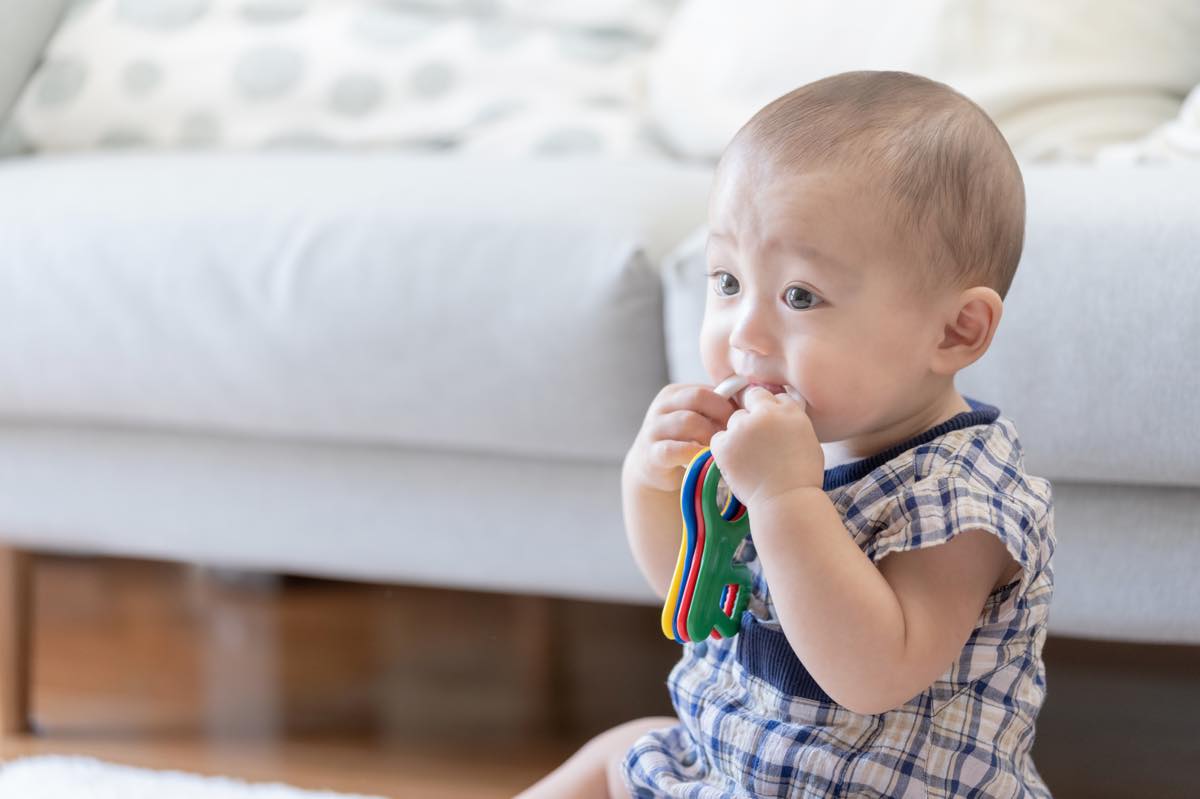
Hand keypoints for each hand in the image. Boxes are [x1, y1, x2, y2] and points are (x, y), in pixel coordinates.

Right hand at [624, 383, 737, 492]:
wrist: (652, 468)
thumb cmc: (684, 441)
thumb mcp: (696, 420)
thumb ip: (714, 409)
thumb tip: (749, 404)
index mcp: (674, 394)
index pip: (707, 389)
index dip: (728, 404)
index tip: (742, 422)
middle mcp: (662, 407)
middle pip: (697, 397)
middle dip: (721, 414)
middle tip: (734, 433)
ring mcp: (654, 429)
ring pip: (687, 421)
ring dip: (710, 435)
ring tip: (722, 449)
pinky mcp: (651, 453)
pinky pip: (674, 449)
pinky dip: (693, 454)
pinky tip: (705, 461)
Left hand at [708, 386, 823, 507]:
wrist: (786, 501)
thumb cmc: (802, 478)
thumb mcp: (809, 440)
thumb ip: (793, 422)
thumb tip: (782, 416)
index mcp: (790, 411)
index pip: (775, 396)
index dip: (772, 410)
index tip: (771, 424)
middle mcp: (765, 414)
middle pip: (751, 399)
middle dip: (753, 414)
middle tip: (757, 438)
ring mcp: (743, 428)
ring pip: (734, 419)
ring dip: (739, 432)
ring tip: (750, 457)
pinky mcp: (724, 444)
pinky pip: (718, 437)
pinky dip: (724, 448)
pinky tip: (738, 463)